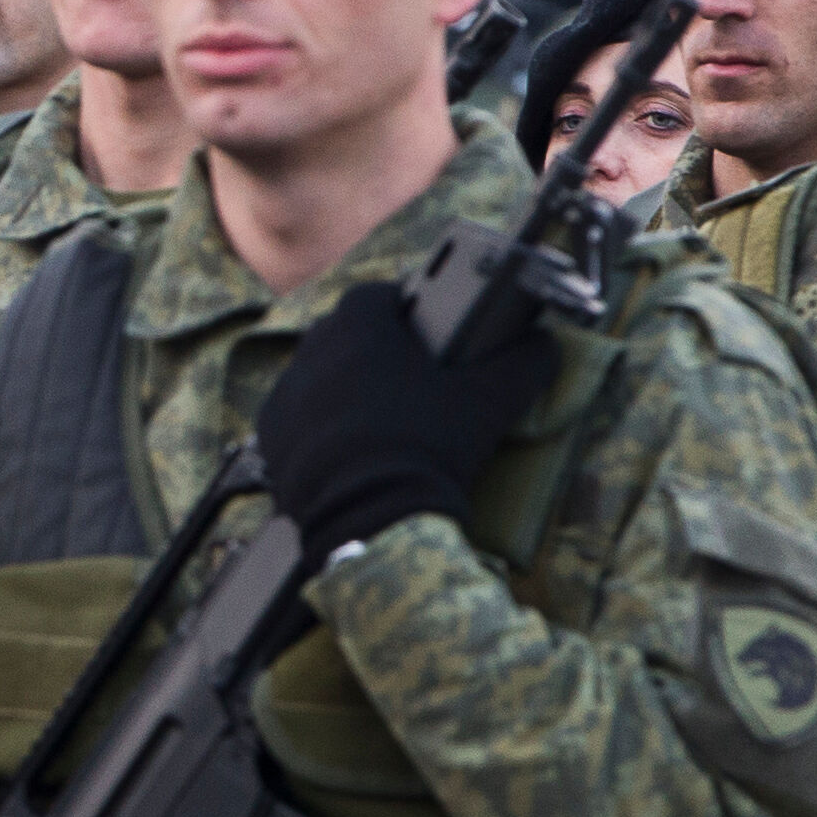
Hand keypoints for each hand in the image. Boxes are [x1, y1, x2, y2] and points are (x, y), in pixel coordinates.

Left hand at [256, 280, 559, 560]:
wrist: (372, 520)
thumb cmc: (427, 448)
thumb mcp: (488, 402)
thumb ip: (523, 364)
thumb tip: (545, 345)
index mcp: (357, 324)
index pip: (380, 295)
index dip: (407, 309)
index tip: (428, 333)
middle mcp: (311, 350)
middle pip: (347, 334)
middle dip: (376, 349)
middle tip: (412, 381)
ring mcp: (285, 395)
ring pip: (320, 376)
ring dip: (346, 388)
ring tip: (385, 420)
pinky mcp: (270, 439)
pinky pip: (299, 419)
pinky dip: (321, 428)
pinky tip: (354, 450)